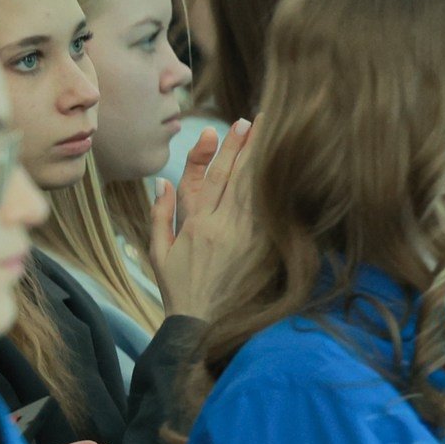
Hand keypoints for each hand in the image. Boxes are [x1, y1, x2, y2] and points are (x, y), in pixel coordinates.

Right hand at [149, 120, 258, 320]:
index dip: (217, 152)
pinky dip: (277, 191)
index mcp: (194, 224)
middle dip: (248, 147)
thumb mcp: (158, 252)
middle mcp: (219, 227)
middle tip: (260, 119)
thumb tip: (161, 181)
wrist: (200, 324)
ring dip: (265, 163)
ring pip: (255, 192)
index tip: (225, 128)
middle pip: (236, 179)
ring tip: (276, 137)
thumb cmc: (178, 288)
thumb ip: (160, 214)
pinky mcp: (260, 250)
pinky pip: (270, 214)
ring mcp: (243, 238)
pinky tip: (286, 173)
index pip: (207, 179)